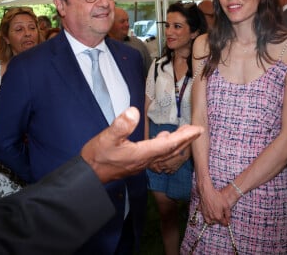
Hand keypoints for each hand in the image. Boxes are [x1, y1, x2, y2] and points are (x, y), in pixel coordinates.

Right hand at [81, 107, 202, 183]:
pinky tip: (162, 140)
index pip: (168, 144)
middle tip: (197, 130)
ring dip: (177, 143)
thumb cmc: (97, 156)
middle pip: (170, 150)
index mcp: (142, 153)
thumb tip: (133, 111)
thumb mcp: (107, 137)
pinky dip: (165, 146)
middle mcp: (145, 160)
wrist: (89, 175)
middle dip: (185, 140)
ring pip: (164, 153)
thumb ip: (121, 125)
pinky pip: (157, 155)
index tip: (198, 130)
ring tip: (185, 133)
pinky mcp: (136, 163)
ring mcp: (141, 163)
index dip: (184, 136)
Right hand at [198, 186, 230, 225]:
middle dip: (220, 221)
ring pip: (210, 221)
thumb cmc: (217, 197)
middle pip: (217, 222)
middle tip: (222, 217)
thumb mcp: (226, 205)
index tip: (228, 221)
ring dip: (213, 221)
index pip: (224, 223)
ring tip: (215, 217)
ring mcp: (206, 214)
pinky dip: (207, 217)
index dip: (227, 222)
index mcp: (218, 217)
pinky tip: (209, 212)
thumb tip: (229, 220)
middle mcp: (212, 217)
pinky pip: (205, 217)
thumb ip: (228, 214)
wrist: (207, 192)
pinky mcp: (202, 211)